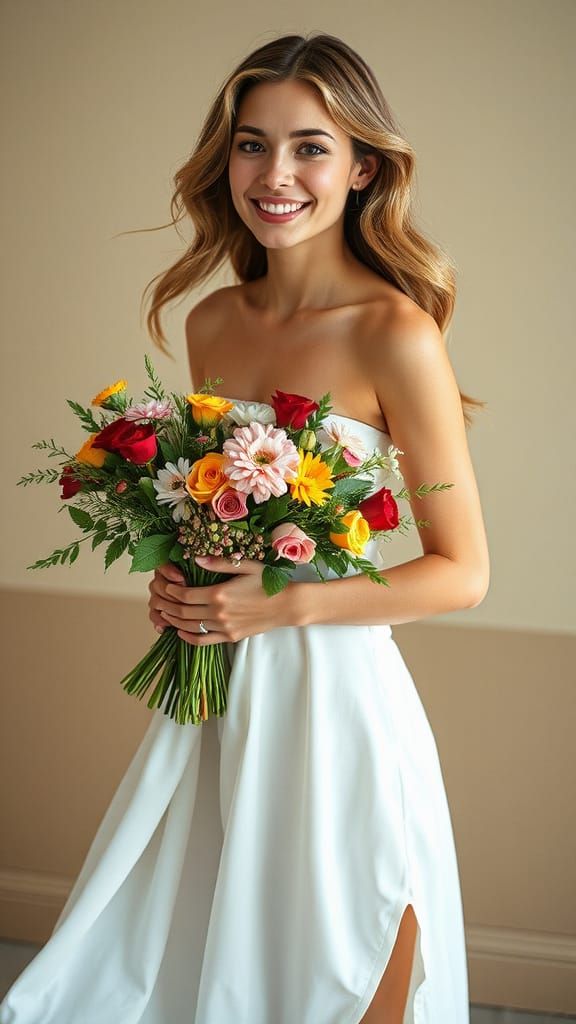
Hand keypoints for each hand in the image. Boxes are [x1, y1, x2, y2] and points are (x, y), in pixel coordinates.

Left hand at [148, 555, 298, 645]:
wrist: (285, 605)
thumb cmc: (266, 582)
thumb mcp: (244, 566)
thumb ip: (218, 563)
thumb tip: (196, 558)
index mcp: (219, 594)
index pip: (184, 594)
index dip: (171, 591)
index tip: (166, 586)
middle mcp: (218, 613)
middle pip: (183, 612)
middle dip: (167, 606)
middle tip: (159, 601)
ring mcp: (224, 627)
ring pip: (190, 627)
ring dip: (174, 621)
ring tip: (165, 614)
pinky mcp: (230, 637)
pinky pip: (204, 640)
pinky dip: (188, 638)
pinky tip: (181, 632)